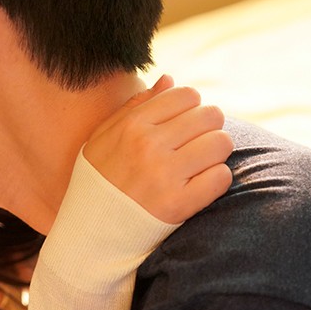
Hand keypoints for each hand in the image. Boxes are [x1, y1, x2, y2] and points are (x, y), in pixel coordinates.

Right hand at [83, 75, 232, 223]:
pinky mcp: (178, 204)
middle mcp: (149, 146)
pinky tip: (201, 184)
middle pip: (210, 116)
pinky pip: (221, 177)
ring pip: (220, 143)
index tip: (184, 124)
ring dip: (215, 152)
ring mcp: (164, 175)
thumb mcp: (103, 136)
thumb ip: (135, 105)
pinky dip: (216, 179)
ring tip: (200, 163)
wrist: (89, 230)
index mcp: (132, 125)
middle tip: (197, 143)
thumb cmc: (98, 179)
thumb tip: (170, 79)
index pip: (187, 95)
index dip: (191, 107)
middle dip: (209, 127)